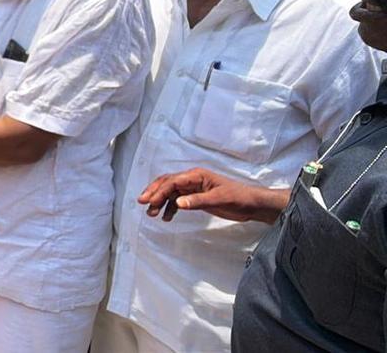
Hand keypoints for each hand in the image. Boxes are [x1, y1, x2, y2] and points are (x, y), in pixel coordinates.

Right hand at [138, 167, 283, 223]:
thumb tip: (177, 202)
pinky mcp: (196, 198)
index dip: (159, 190)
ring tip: (152, 214)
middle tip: (142, 202)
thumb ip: (197, 201)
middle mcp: (192, 180)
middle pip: (167, 183)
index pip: (172, 181)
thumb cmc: (238, 198)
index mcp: (196, 176)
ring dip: (161, 202)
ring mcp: (194, 188)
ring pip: (171, 192)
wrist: (252, 205)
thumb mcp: (218, 199)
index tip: (148, 201)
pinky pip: (178, 200)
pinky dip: (170, 208)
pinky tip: (167, 217)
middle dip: (154, 192)